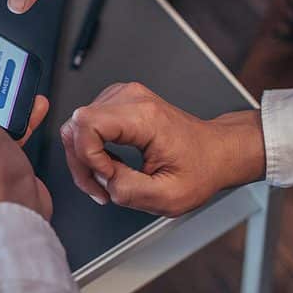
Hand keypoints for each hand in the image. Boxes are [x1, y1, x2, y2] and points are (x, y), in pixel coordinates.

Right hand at [60, 82, 264, 216]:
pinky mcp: (118, 102)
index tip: (108, 176)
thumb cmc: (200, 168)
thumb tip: (103, 181)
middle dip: (82, 164)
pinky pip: (87, 125)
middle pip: (77, 125)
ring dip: (85, 159)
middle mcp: (131, 98)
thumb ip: (129, 191)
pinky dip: (91, 151)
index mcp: (145, 116)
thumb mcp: (170, 196)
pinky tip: (109, 166)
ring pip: (77, 126)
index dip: (88, 156)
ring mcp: (123, 96)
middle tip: (103, 188)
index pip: (87, 123)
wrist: (215, 151)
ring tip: (109, 180)